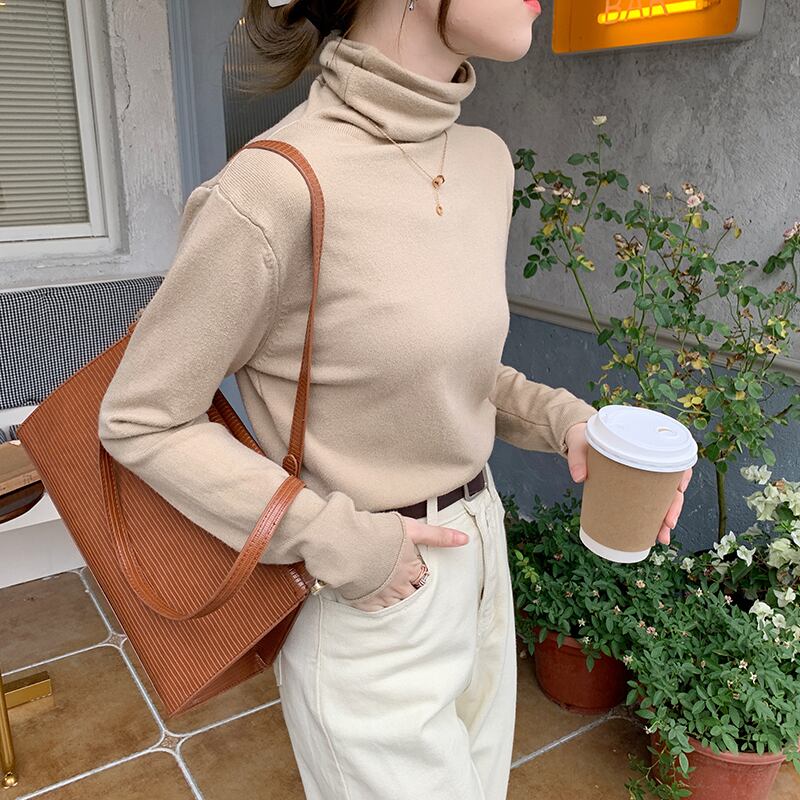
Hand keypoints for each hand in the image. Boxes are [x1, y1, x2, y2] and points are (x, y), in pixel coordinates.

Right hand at [343, 516, 468, 611]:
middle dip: (412, 595)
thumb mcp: (412, 528)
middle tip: (411, 595)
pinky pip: (376, 613)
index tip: (420, 580)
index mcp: (411, 569)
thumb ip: (438, 535)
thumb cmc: (378, 532)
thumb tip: (464, 539)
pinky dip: (379, 610)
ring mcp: (381, 595)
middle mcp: (399, 585)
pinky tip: (378, 607)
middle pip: (412, 596)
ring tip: (396, 601)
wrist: (347, 542)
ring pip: (396, 606)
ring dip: (397, 603)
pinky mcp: (364, 601)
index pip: (424, 580)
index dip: (422, 580)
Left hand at [564, 422, 693, 544]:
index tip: (679, 490)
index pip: (674, 459)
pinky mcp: (630, 489)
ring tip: (660, 537)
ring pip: (662, 500)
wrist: (577, 443)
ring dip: (664, 520)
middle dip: (673, 508)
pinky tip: (650, 535)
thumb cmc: (585, 439)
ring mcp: (640, 479)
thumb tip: (579, 478)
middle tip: (667, 525)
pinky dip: (650, 521)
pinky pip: (646, 505)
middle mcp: (648, 464)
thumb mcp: (580, 444)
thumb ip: (578, 457)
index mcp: (644, 448)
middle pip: (671, 487)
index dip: (682, 475)